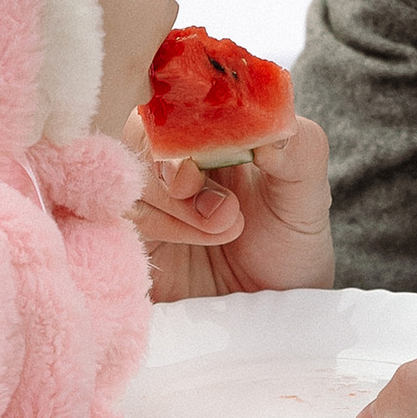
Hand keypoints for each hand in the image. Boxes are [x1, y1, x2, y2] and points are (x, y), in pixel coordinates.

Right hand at [130, 111, 334, 305]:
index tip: (203, 158)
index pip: (177, 100)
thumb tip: (270, 134)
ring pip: (126, 181)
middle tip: (224, 213)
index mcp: (211, 135)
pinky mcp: (128, 241)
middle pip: (140, 136)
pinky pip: (109, 222)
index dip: (181, 120)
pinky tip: (177, 254)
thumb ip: (301, 153)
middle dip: (175, 169)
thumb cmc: (290, 250)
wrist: (269, 317)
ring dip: (173, 210)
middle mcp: (172, 162)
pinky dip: (145, 232)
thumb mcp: (308, 199)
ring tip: (223, 232)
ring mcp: (147, 201)